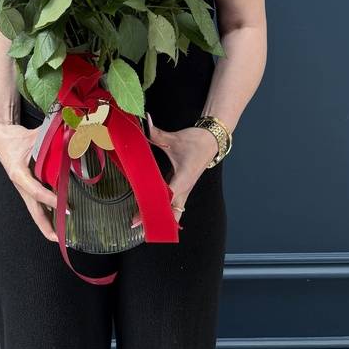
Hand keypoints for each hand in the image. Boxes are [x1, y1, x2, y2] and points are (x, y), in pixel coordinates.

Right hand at [0, 121, 65, 242]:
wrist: (1, 138)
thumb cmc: (15, 138)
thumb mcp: (33, 136)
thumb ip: (51, 136)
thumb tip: (71, 134)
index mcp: (19, 174)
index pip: (37, 191)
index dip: (51, 200)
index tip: (66, 206)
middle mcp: (21, 185)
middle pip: (34, 212)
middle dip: (47, 227)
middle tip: (60, 239)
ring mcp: (24, 188)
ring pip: (36, 210)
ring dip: (48, 223)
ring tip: (62, 235)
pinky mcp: (27, 187)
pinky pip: (38, 203)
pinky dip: (49, 211)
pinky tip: (59, 216)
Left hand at [130, 112, 218, 228]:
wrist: (211, 140)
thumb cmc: (195, 141)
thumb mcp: (174, 138)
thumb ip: (156, 133)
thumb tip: (144, 122)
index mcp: (182, 179)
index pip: (165, 198)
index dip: (151, 208)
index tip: (138, 217)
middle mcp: (184, 188)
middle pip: (171, 212)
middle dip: (156, 220)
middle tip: (137, 226)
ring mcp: (185, 189)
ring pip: (174, 210)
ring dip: (161, 216)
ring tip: (143, 223)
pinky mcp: (183, 185)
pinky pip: (173, 202)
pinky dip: (164, 208)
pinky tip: (153, 209)